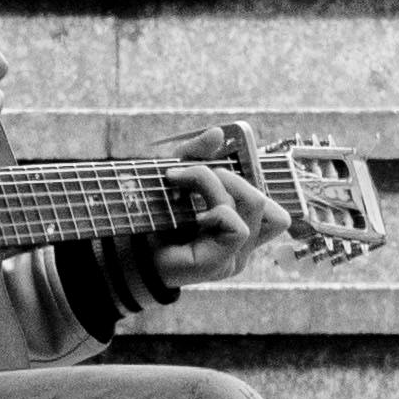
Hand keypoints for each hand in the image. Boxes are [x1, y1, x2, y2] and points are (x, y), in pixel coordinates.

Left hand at [132, 159, 286, 300]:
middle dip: (227, 175)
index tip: (215, 171)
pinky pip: (237, 227)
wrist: (123, 250)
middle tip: (188, 173)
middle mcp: (241, 247)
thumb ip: (196, 155)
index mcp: (238, 230)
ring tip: (182, 184)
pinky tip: (192, 216)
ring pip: (253, 205)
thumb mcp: (175, 176)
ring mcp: (233, 258)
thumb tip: (218, 133)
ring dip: (216, 184)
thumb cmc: (150, 216)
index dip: (252, 183)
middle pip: (262, 200)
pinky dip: (216, 210)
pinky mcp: (218, 264)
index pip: (274, 212)